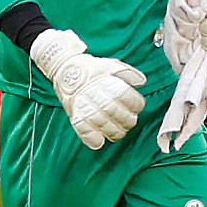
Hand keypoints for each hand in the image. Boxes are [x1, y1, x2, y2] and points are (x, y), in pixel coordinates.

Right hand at [30, 29, 146, 147]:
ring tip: (116, 131)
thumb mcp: (112, 65)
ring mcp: (89, 110)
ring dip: (115, 133)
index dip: (137, 106)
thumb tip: (141, 82)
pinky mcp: (77, 118)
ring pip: (108, 129)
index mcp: (114, 87)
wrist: (65, 68)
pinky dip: (94, 140)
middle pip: (123, 118)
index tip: (134, 106)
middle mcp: (102, 99)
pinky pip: (87, 134)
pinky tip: (100, 141)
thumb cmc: (90, 68)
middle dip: (128, 122)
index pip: (134, 102)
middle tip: (127, 121)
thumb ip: (129, 73)